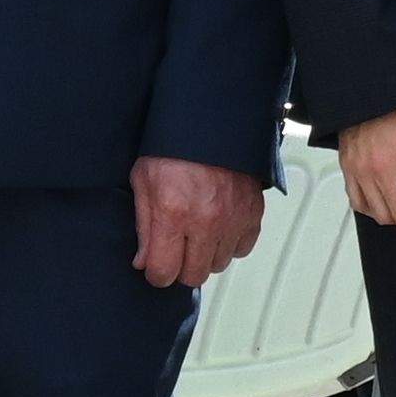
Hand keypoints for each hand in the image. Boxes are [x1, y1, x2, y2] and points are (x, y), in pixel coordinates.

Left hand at [133, 154, 263, 289]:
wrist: (210, 121)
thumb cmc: (173, 146)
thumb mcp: (143, 181)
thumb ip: (144, 226)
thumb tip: (143, 261)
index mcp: (172, 213)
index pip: (163, 272)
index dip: (155, 273)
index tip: (155, 265)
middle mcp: (205, 221)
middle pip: (193, 276)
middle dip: (180, 268)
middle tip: (175, 250)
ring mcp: (233, 218)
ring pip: (218, 264)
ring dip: (206, 256)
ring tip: (197, 234)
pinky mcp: (252, 212)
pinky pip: (242, 248)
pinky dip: (230, 244)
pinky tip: (218, 229)